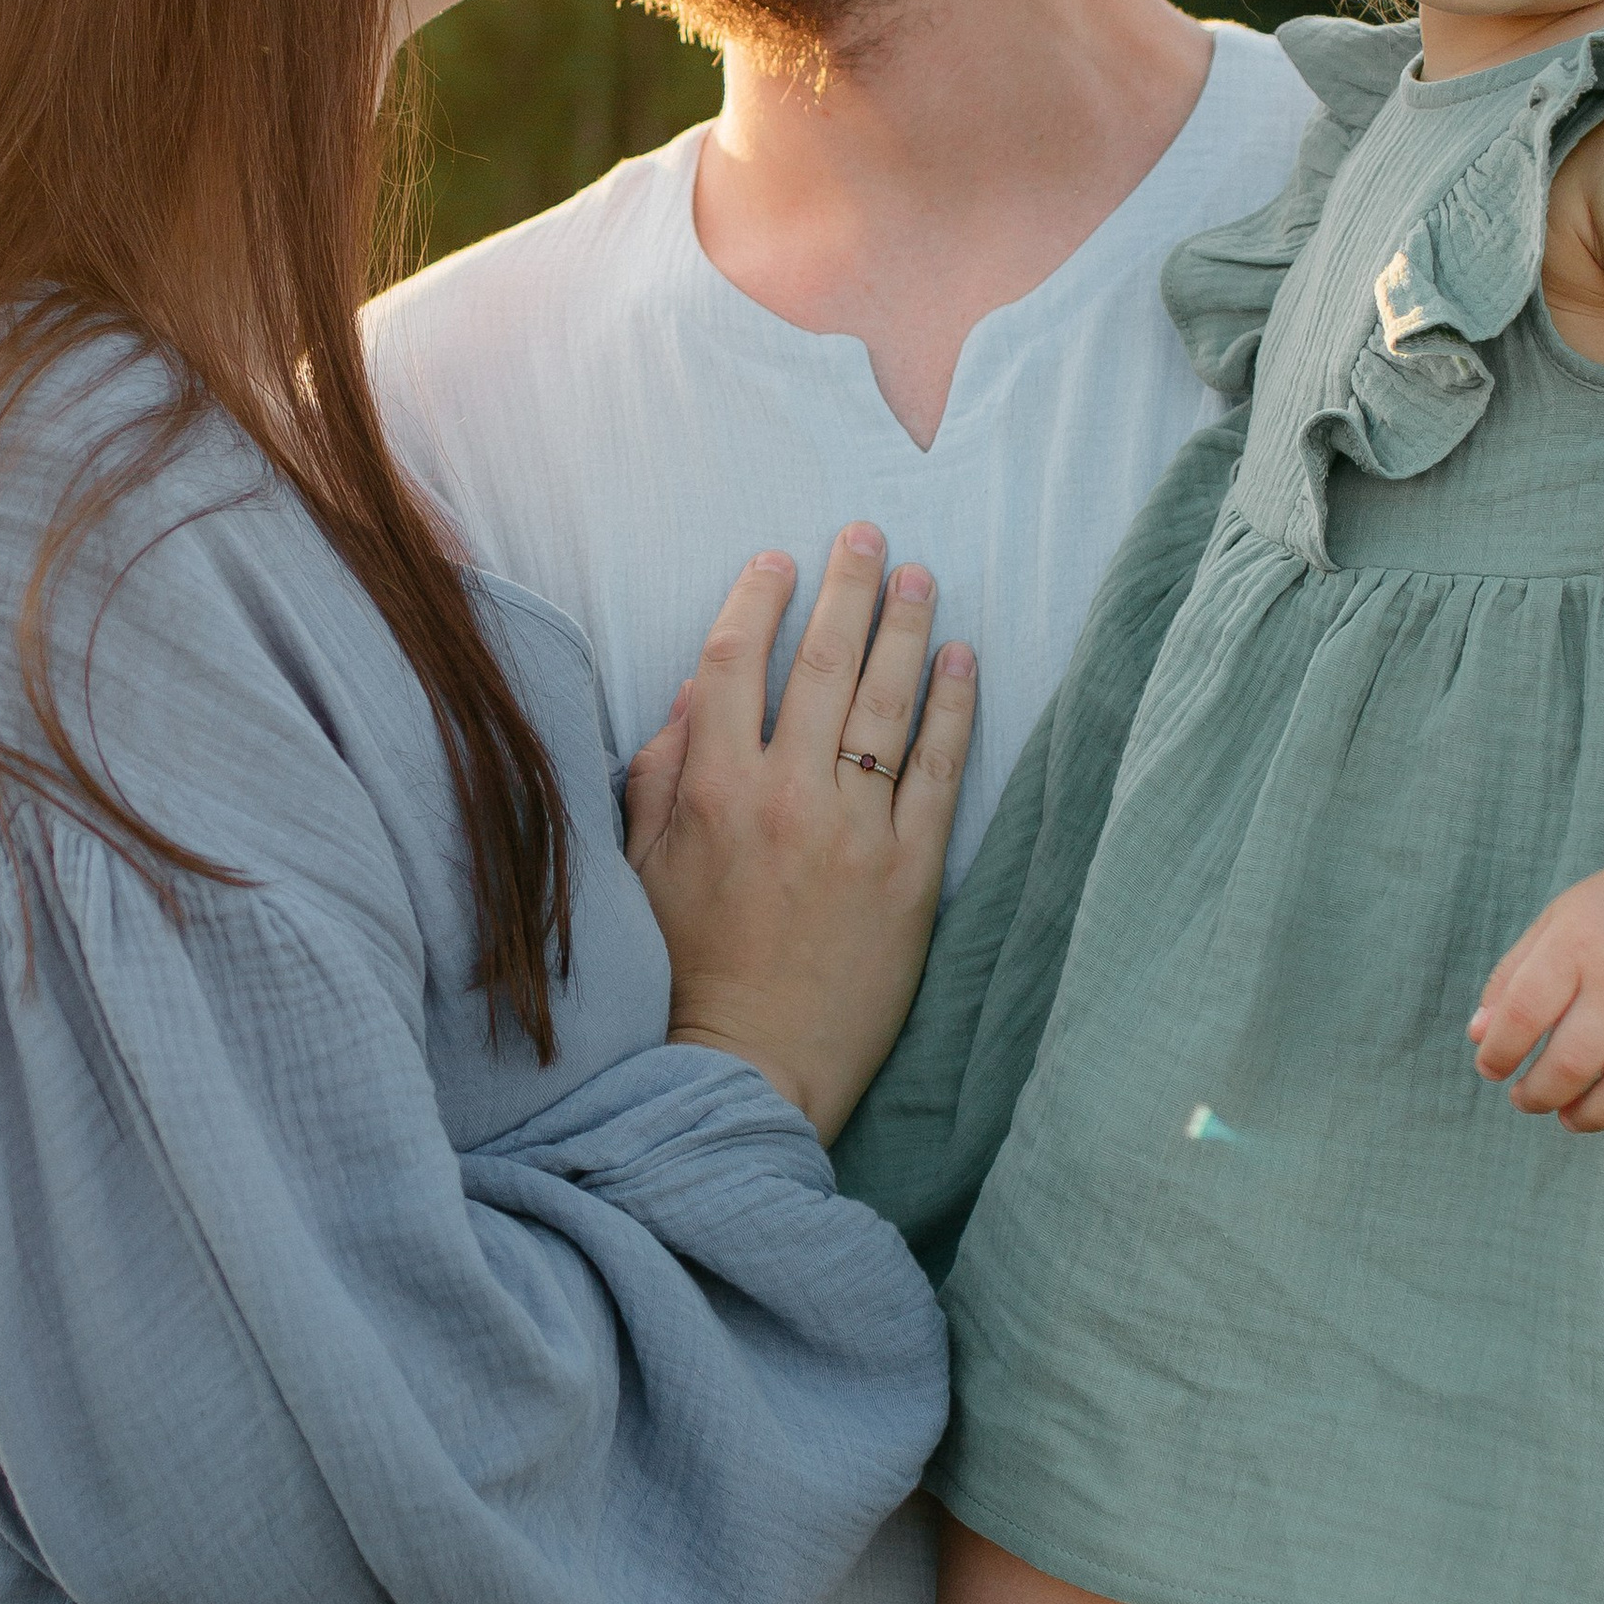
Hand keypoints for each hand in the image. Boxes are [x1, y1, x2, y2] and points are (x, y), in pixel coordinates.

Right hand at [623, 525, 976, 1142]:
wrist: (749, 1067)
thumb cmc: (685, 974)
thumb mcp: (639, 871)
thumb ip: (656, 778)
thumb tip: (690, 696)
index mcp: (710, 791)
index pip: (735, 663)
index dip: (758, 601)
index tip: (777, 561)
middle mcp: (783, 797)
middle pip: (823, 665)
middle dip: (847, 588)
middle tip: (867, 535)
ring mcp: (853, 833)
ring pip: (888, 705)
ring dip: (907, 630)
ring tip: (922, 578)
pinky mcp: (909, 875)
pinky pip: (938, 774)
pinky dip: (953, 710)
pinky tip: (963, 661)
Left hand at [1468, 839, 1603, 1151]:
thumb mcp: (1557, 922)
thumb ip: (1512, 976)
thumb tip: (1479, 1039)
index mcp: (1578, 944)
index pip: (1522, 1015)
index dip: (1498, 1054)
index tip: (1493, 1068)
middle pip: (1572, 1063)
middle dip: (1537, 1095)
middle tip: (1528, 1099)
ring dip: (1590, 1117)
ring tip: (1570, 1116)